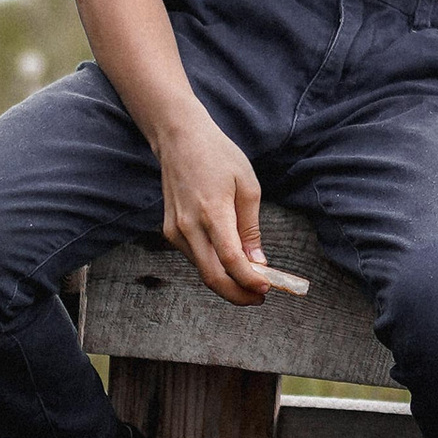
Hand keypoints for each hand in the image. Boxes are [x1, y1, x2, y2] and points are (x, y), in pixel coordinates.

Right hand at [155, 111, 277, 303]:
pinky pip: (195, 258)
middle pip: (213, 277)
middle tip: (259, 297)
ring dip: (227, 282)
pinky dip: (214, 267)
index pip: (231, 260)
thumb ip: (251, 227)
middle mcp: (189, 226)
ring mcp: (175, 231)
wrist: (179, 139)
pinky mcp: (170, 231)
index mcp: (212, 212)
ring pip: (203, 270)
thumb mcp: (248, 186)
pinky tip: (231, 263)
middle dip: (238, 294)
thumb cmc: (218, 156)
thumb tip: (258, 262)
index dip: (250, 280)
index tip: (266, 289)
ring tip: (251, 280)